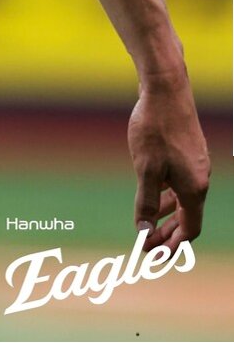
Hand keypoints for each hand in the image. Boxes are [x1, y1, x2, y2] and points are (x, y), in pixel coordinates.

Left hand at [128, 67, 209, 253]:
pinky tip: (152, 192)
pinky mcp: (187, 151)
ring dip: (166, 214)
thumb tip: (143, 230)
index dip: (172, 245)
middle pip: (187, 216)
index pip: (189, 228)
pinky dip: (167, 194)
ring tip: (147, 224)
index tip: (153, 255)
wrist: (166, 88)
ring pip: (183, 199)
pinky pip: (179, 183)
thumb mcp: (145, 168)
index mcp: (195, 188)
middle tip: (147, 246)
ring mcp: (195, 164)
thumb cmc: (155, 127)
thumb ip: (145, 201)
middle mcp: (200, 178)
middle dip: (168, 234)